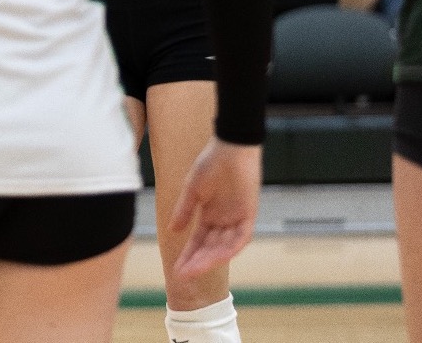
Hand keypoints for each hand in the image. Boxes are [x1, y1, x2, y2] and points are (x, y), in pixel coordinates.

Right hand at [169, 139, 261, 279]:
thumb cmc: (210, 163)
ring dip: (210, 258)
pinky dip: (230, 247)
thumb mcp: (192, 190)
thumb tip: (173, 230)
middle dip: (197, 262)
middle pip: (210, 248)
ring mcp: (237, 219)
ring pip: (224, 246)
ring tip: (196, 268)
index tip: (176, 268)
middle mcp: (224, 221)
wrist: (230, 147)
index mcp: (210, 215)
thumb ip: (184, 210)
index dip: (188, 255)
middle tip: (183, 274)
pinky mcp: (249, 214)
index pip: (198, 241)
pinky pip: (241, 237)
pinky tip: (218, 256)